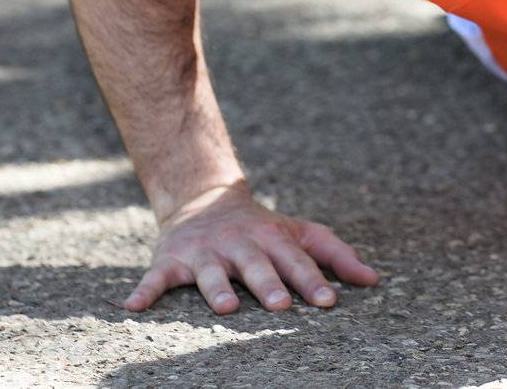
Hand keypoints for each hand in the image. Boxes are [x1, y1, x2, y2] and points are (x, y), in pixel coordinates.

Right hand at [123, 180, 381, 313]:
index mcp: (274, 239)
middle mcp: (241, 245)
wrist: (207, 199)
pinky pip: (155, 278)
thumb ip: (337, 255)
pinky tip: (133, 306)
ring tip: (225, 308)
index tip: (329, 301)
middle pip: (257, 266)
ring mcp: (206, 253)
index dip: (313, 281)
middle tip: (281, 306)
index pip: (298, 261)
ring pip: (212, 272)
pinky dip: (144, 290)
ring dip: (217, 288)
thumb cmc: (265, 229)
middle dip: (269, 285)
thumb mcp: (302, 233)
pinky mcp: (172, 261)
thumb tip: (374, 280)